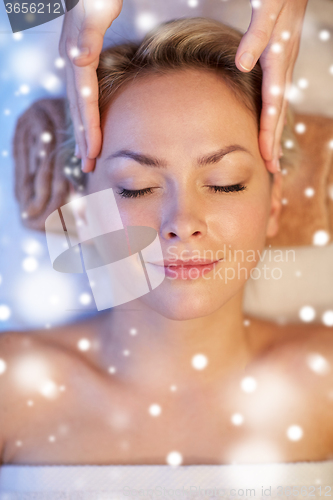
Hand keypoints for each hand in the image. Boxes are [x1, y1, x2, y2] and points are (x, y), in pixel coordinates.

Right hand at [59, 0, 122, 171]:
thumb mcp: (93, 12)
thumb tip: (77, 60)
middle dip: (83, 139)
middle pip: (78, 109)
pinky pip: (83, 93)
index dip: (89, 128)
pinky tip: (88, 119)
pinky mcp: (82, 56)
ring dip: (82, 129)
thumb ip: (86, 36)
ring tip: (86, 152)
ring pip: (78, 103)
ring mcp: (76, 60)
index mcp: (77, 59)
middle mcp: (74, 63)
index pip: (84, 102)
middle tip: (88, 167)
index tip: (93, 153)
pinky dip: (85, 112)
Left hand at [235, 0, 307, 172]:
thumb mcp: (268, 9)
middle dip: (274, 142)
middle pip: (278, 113)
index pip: (273, 104)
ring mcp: (283, 67)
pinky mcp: (279, 63)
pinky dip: (272, 116)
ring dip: (274, 133)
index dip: (268, 132)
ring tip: (271, 156)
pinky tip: (268, 124)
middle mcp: (283, 68)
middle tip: (272, 170)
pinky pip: (276, 97)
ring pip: (278, 107)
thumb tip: (242, 64)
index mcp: (279, 61)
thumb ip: (256, 35)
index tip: (265, 156)